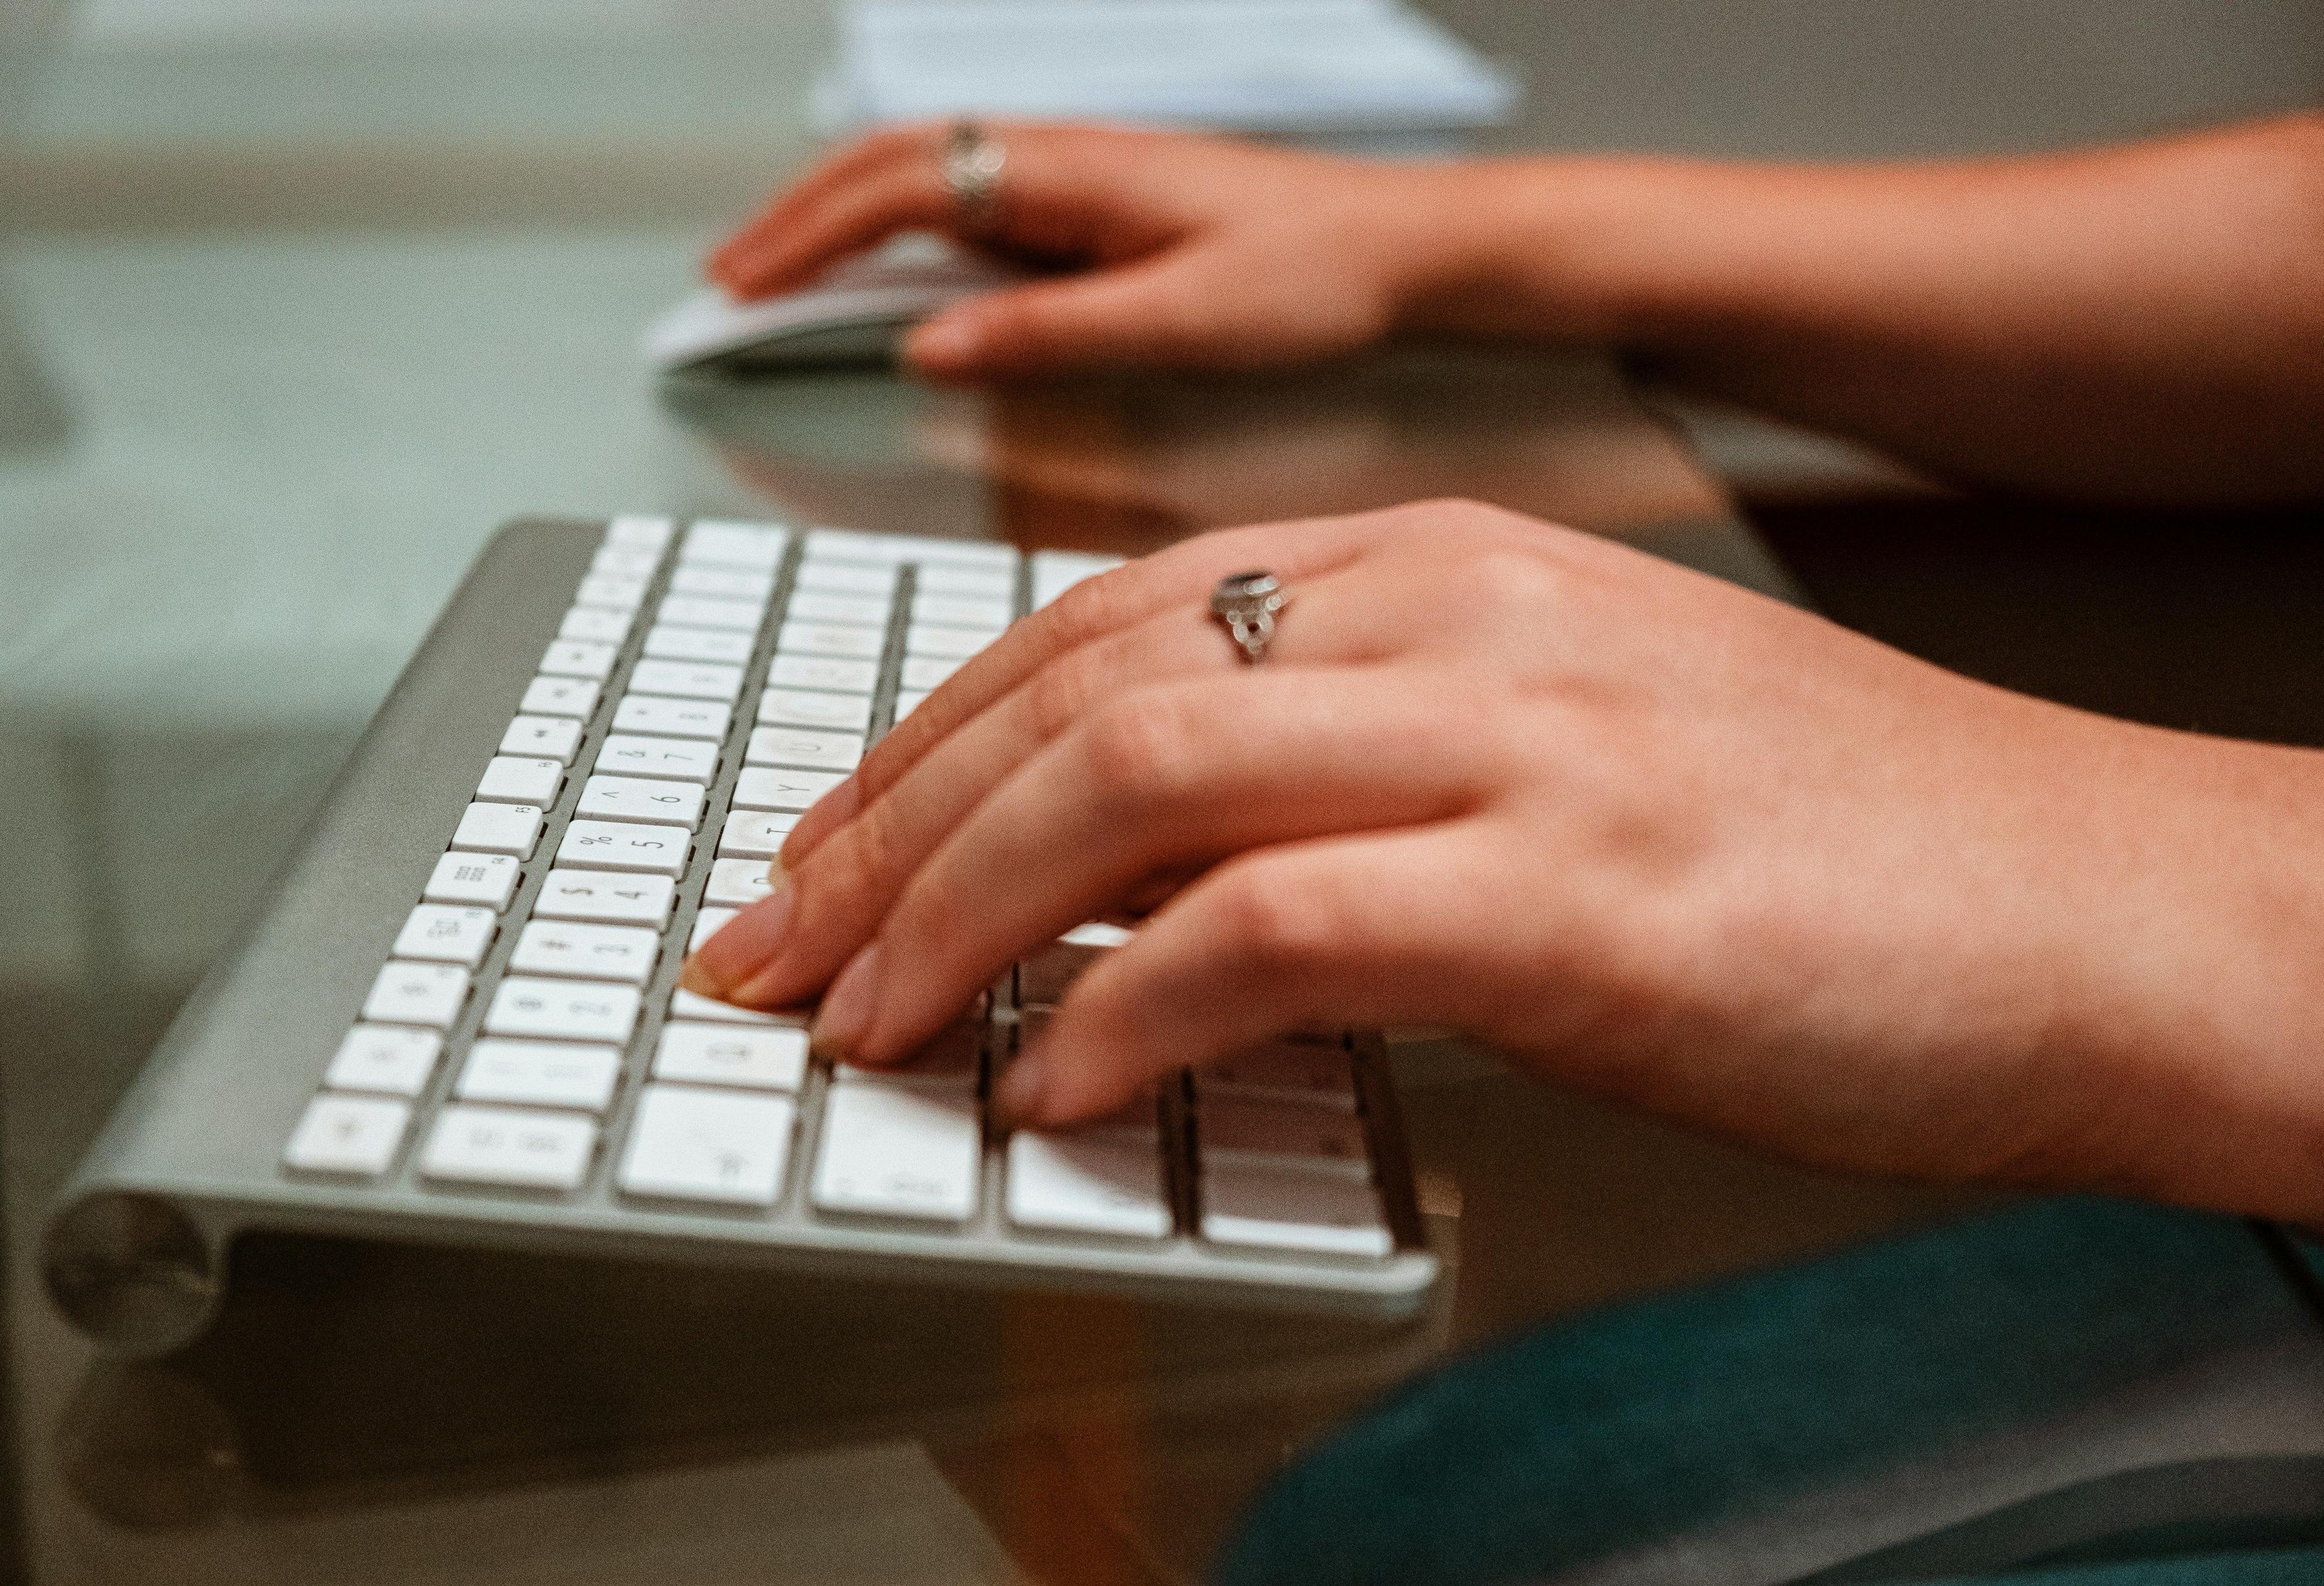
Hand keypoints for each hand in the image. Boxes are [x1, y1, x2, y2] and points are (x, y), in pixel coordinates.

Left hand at [684, 502, 2323, 1223]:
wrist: (2094, 906)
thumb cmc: (1836, 841)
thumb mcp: (1565, 734)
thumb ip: (1366, 761)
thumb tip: (1160, 879)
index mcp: (1444, 565)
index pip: (1103, 618)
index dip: (930, 736)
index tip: (830, 843)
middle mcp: (1459, 618)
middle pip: (1077, 689)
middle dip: (885, 827)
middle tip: (775, 945)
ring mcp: (1520, 743)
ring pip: (1134, 783)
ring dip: (956, 915)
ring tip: (861, 1023)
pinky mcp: (1577, 895)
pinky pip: (1271, 930)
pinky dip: (1124, 1013)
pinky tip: (1054, 1085)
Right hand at [708, 123, 1458, 381]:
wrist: (1404, 249)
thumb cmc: (1313, 274)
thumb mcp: (1180, 320)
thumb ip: (1049, 332)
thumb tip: (928, 347)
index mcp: (1070, 172)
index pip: (900, 184)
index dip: (807, 235)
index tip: (741, 288)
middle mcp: (1063, 162)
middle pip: (893, 169)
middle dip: (798, 222)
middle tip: (727, 286)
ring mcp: (1077, 182)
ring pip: (929, 186)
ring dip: (846, 229)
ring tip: (781, 286)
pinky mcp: (1098, 212)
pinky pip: (977, 216)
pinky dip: (910, 245)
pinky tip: (896, 291)